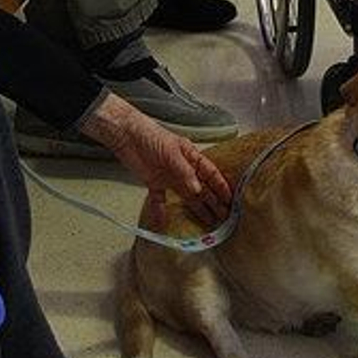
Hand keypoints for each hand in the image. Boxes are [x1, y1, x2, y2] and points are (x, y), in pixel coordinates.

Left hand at [81, 96, 232, 226]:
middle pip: (202, 188)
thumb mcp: (172, 152)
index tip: (230, 200)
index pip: (210, 174)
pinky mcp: (154, 182)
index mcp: (191, 157)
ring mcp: (169, 177)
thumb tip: (198, 190)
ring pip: (186, 196)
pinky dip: (161, 211)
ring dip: (197, 209)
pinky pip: (160, 200)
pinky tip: (164, 222)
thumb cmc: (152, 136)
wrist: (127, 135)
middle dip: (213, 202)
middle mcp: (183, 169)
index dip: (221, 186)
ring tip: (208, 222)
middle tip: (223, 217)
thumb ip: (184, 172)